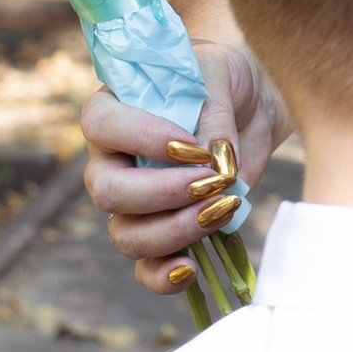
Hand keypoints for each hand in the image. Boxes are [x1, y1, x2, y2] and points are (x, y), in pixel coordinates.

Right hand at [82, 41, 277, 294]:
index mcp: (112, 111)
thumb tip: (215, 159)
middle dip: (162, 193)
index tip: (191, 145)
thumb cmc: (223, 80)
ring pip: (127, 236)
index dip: (142, 139)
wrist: (251, 108)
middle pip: (108, 191)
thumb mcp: (220, 74)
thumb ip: (212, 110)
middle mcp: (111, 161)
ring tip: (222, 208)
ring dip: (175, 231)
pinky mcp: (163, 233)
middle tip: (211, 181)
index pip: (101, 126)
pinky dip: (164, 277)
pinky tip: (192, 268)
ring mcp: (133, 204)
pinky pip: (147, 268)